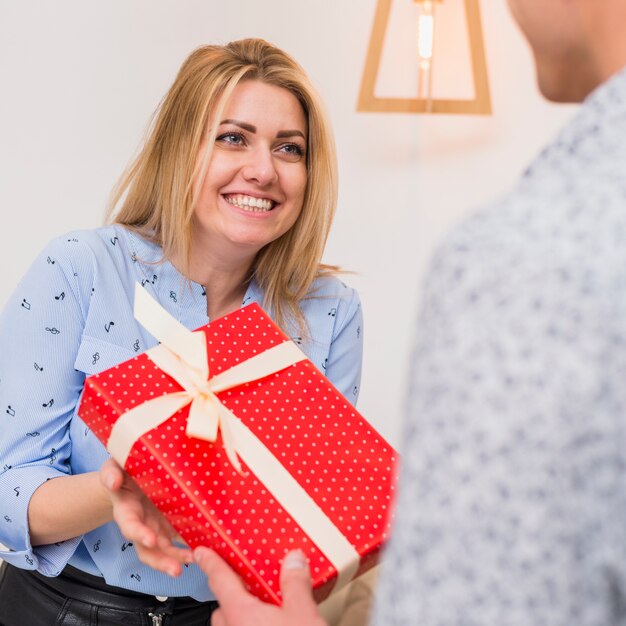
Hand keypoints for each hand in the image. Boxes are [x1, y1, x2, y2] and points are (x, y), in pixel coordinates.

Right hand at [100, 458, 191, 575]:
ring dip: (178, 558)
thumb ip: (110, 473)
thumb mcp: (114, 467)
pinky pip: (181, 538)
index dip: (139, 534)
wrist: (132, 478)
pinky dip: (191, 544)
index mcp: (127, 510)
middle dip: (161, 561)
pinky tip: (206, 547)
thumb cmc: (123, 472)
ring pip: (165, 550)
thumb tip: (112, 481)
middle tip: (175, 569)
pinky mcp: (171, 524)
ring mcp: (157, 527)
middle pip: (148, 550)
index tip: (152, 540)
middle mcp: (142, 524)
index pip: (130, 526)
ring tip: (194, 560)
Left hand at [194, 547, 326, 625]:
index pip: (220, 581)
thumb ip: (296, 585)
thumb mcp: (304, 615)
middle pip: (222, 610)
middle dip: (234, 600)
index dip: (210, 563)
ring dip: (239, 622)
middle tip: (252, 591)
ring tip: (262, 616)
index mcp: (241, 614)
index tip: (200, 552)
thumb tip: (293, 560)